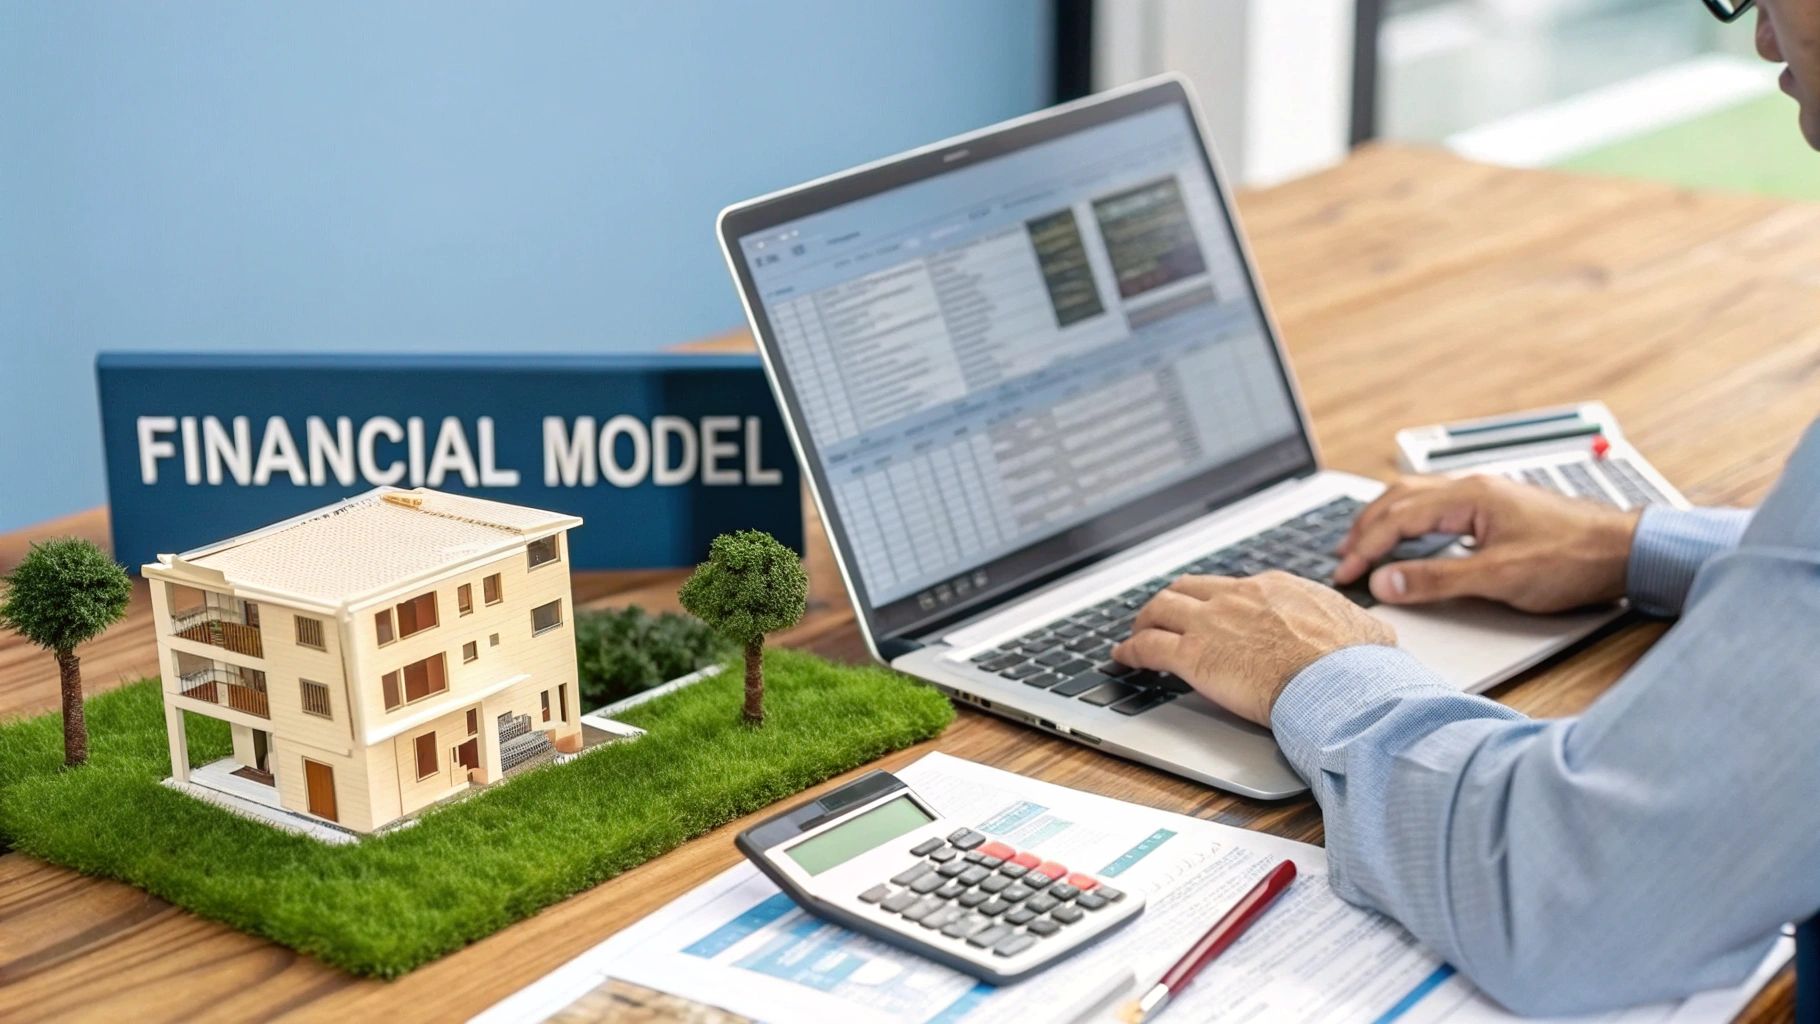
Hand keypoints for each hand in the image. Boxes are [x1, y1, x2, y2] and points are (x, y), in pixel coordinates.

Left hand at [1111, 572, 1394, 725]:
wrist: (1339, 683)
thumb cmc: (1355, 665)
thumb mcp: (1364, 631)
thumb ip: (1357, 628)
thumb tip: (1374, 636)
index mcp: (1275, 588)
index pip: (1233, 587)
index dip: (1216, 600)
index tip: (1211, 611)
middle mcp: (1238, 597)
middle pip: (1189, 588)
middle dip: (1172, 601)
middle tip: (1162, 614)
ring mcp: (1212, 623)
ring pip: (1160, 608)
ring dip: (1144, 620)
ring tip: (1136, 632)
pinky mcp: (1194, 655)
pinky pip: (1148, 646)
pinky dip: (1130, 650)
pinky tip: (1123, 658)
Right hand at [1332, 475, 1641, 612]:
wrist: (1626, 552)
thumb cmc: (1572, 559)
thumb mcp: (1497, 577)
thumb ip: (1436, 580)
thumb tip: (1385, 582)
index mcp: (1468, 497)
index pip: (1396, 517)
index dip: (1364, 547)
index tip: (1345, 574)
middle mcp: (1473, 489)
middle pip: (1399, 498)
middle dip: (1364, 527)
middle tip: (1342, 558)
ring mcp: (1486, 496)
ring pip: (1417, 499)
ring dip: (1385, 520)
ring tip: (1364, 544)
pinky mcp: (1498, 510)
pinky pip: (1438, 507)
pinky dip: (1410, 522)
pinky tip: (1411, 539)